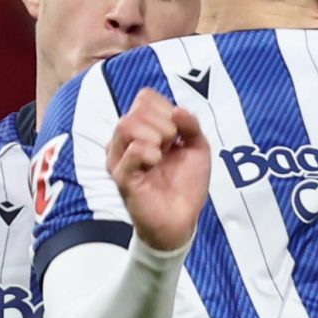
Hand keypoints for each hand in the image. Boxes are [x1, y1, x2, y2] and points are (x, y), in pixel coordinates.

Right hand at [107, 89, 209, 252]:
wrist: (181, 219)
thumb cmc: (185, 184)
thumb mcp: (198, 148)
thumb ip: (191, 125)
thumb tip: (178, 110)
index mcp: (143, 129)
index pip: (145, 97)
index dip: (167, 109)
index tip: (178, 134)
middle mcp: (126, 140)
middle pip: (137, 108)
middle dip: (164, 124)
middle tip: (171, 147)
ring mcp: (120, 157)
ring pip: (127, 124)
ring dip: (155, 136)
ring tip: (162, 155)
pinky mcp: (121, 176)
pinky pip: (131, 150)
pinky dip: (149, 153)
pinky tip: (155, 164)